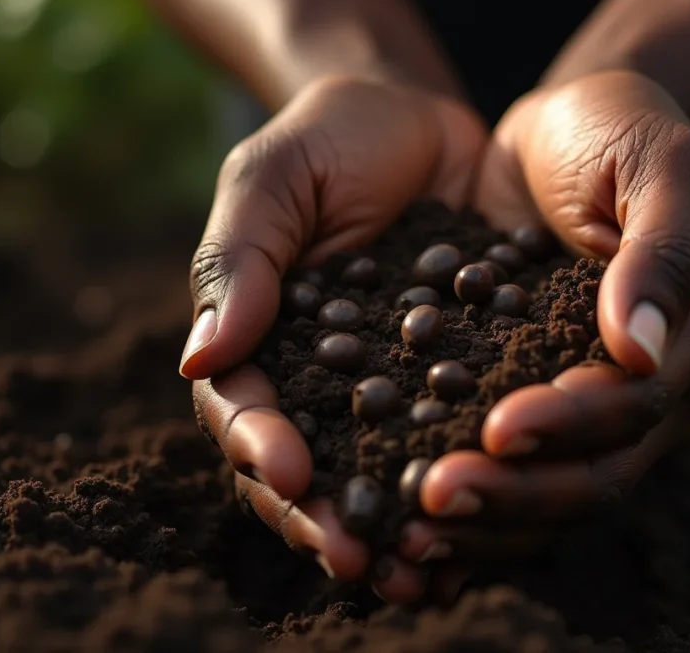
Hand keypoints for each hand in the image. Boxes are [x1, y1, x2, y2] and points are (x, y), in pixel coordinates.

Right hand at [181, 76, 485, 601]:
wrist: (419, 117)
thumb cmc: (330, 139)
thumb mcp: (274, 179)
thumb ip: (239, 261)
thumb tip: (200, 361)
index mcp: (265, 343)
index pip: (247, 411)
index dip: (262, 447)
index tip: (292, 473)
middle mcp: (325, 381)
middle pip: (313, 468)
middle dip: (327, 517)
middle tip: (357, 557)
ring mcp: (394, 387)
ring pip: (385, 473)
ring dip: (397, 527)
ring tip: (419, 572)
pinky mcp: (464, 375)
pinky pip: (458, 440)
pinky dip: (467, 484)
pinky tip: (488, 524)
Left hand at [398, 70, 689, 564]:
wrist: (568, 128)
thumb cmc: (624, 130)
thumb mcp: (665, 164)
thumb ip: (663, 250)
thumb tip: (640, 347)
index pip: (639, 405)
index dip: (571, 426)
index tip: (497, 428)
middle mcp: (655, 390)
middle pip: (594, 475)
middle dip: (516, 494)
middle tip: (431, 498)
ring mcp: (595, 408)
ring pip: (550, 496)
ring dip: (483, 520)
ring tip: (404, 533)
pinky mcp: (537, 404)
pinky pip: (510, 474)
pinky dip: (468, 507)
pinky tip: (401, 520)